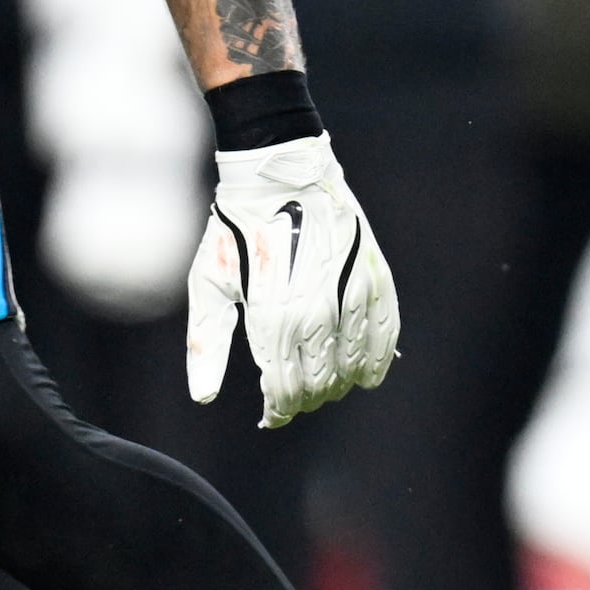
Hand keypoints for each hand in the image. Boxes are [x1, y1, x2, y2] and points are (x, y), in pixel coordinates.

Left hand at [186, 134, 400, 423]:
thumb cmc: (236, 229)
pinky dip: (377, 360)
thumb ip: (207, 343)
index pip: (284, 390)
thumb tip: (204, 396)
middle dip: (305, 398)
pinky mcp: (374, 279)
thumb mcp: (208, 283)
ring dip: (338, 383)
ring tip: (323, 384)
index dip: (278, 410)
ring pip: (352, 366)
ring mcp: (350, 296)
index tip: (271, 415)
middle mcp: (315, 314)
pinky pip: (385, 334)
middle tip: (293, 398)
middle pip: (319, 383)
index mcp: (272, 320)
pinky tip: (367, 374)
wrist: (280, 174)